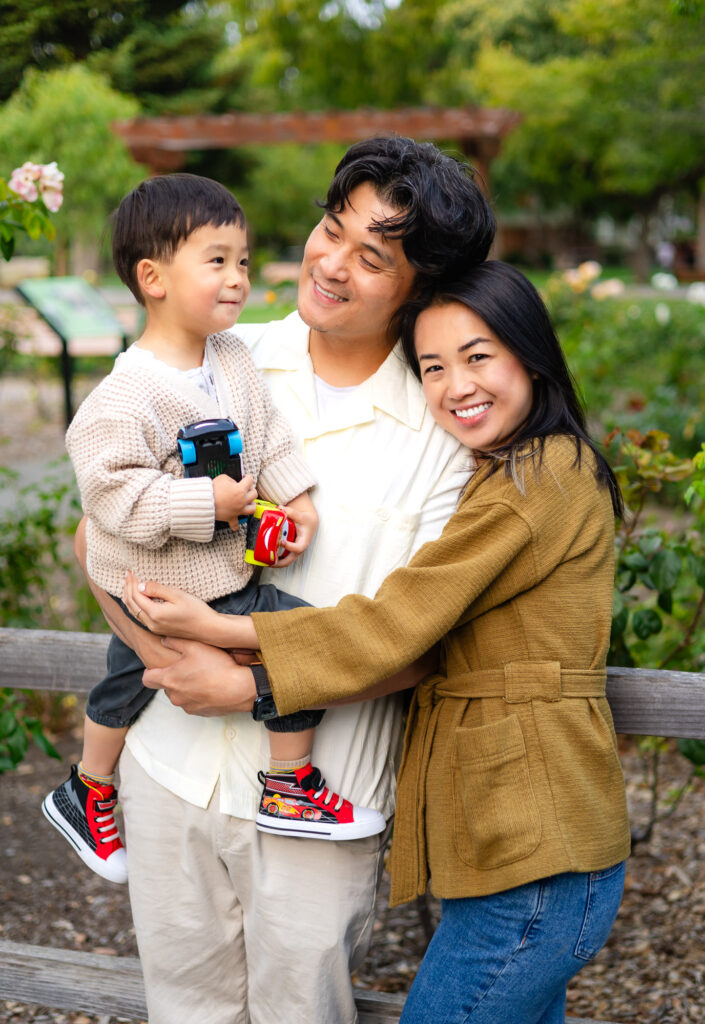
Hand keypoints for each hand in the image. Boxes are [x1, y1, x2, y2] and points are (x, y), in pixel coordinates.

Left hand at [123, 571, 218, 639]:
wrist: (208, 629)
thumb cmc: (196, 610)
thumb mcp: (178, 595)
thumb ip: (158, 590)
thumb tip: (141, 586)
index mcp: (155, 614)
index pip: (136, 596)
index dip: (132, 583)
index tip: (130, 571)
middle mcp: (152, 623)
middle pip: (132, 605)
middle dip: (127, 589)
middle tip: (126, 576)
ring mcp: (155, 628)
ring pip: (134, 612)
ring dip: (129, 598)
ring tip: (126, 586)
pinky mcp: (159, 630)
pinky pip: (140, 617)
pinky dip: (135, 607)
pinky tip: (135, 602)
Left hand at [142, 637, 257, 715]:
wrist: (239, 688)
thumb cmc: (216, 666)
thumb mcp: (195, 646)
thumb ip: (174, 641)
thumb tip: (164, 639)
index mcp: (169, 680)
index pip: (147, 679)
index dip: (151, 672)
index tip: (159, 667)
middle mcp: (175, 697)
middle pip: (166, 687)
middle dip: (174, 678)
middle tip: (188, 667)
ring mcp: (188, 707)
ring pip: (181, 696)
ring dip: (187, 688)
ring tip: (203, 676)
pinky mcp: (201, 713)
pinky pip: (194, 703)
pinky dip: (199, 696)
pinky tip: (211, 686)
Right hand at [213, 473, 256, 530]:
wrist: (204, 502)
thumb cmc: (212, 490)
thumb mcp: (222, 478)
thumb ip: (231, 480)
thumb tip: (234, 484)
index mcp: (240, 490)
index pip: (250, 480)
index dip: (248, 477)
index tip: (245, 477)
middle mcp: (242, 500)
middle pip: (254, 494)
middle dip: (251, 489)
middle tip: (246, 488)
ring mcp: (238, 510)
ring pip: (252, 508)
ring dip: (251, 504)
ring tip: (248, 502)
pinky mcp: (231, 517)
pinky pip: (235, 524)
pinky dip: (235, 525)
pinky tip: (236, 525)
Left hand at [273, 491, 317, 567]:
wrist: (310, 523)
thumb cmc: (306, 520)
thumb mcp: (301, 516)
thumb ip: (291, 512)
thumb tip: (280, 508)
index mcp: (304, 541)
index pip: (298, 548)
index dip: (290, 547)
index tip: (282, 542)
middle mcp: (299, 548)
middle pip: (290, 560)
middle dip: (279, 563)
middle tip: (268, 562)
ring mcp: (295, 551)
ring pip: (286, 561)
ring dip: (276, 563)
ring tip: (264, 562)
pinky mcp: (291, 551)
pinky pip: (283, 558)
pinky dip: (276, 559)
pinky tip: (267, 558)